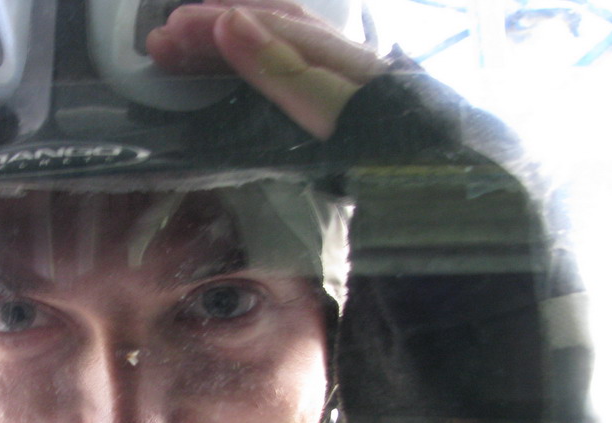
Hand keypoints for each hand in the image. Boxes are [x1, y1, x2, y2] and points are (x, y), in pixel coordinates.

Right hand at [147, 0, 386, 139]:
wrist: (449, 211)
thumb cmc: (397, 162)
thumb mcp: (339, 112)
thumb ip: (286, 72)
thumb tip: (231, 23)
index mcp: (342, 61)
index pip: (272, 27)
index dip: (217, 24)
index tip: (168, 34)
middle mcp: (345, 69)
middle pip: (273, 34)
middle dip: (214, 31)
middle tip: (162, 43)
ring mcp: (346, 98)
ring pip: (281, 56)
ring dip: (229, 52)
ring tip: (182, 57)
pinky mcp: (346, 129)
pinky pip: (292, 85)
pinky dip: (254, 75)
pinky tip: (236, 88)